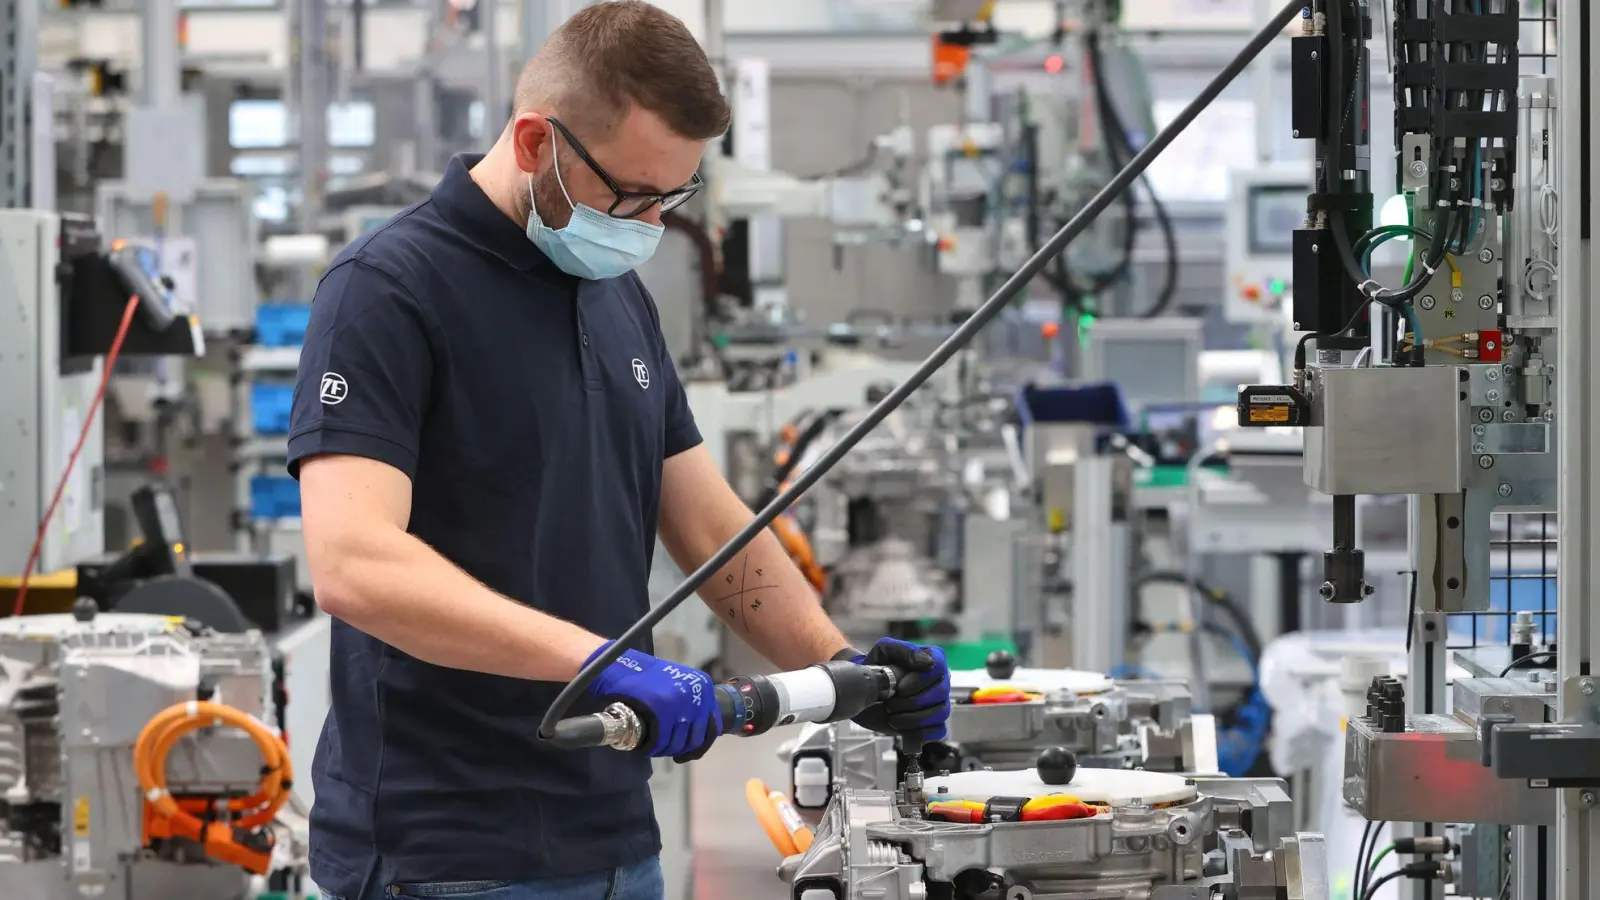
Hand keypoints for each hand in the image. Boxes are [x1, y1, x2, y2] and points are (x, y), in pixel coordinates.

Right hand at [585, 644, 721, 760]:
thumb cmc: (644, 675)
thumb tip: (697, 732)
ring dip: (664, 749)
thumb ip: (689, 703)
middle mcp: (697, 694)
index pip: (712, 727)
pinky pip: (661, 742)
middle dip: (678, 748)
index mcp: (703, 686)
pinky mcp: (662, 712)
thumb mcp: (675, 683)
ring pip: (677, 743)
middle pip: (694, 739)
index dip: (698, 744)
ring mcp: (680, 703)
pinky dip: (653, 748)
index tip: (686, 751)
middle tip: (663, 746)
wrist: (615, 663)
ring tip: (653, 744)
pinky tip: (646, 745)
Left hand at [847, 638, 949, 742]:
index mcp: (931, 660)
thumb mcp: (884, 650)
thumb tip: (928, 661)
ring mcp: (938, 703)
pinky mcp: (933, 724)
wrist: (864, 690)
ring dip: (912, 718)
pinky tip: (901, 726)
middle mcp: (940, 681)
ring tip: (892, 715)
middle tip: (891, 703)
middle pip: (941, 692)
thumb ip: (905, 650)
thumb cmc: (876, 666)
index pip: (939, 666)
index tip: (900, 687)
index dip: (920, 679)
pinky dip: (918, 732)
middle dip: (912, 701)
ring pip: (940, 713)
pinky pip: (937, 731)